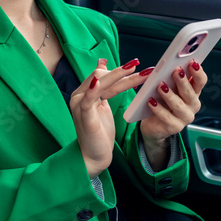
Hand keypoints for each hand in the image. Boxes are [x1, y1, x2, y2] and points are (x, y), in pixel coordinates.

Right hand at [70, 58, 146, 177]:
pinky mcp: (84, 116)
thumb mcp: (102, 105)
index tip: (138, 66)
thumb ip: (104, 87)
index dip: (120, 72)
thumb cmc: (99, 132)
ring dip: (121, 77)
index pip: (103, 76)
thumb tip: (102, 64)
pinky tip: (99, 82)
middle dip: (123, 71)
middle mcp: (78, 95)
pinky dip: (93, 90)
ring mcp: (80, 105)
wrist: (94, 156)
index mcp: (83, 92)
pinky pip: (88, 100)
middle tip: (142, 65)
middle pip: (103, 77)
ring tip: (139, 71)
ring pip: (101, 85)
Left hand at [140, 60, 206, 170]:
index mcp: (193, 92)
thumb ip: (170, 78)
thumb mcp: (168, 88)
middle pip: (190, 93)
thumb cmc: (162, 102)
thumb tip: (168, 65)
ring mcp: (185, 117)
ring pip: (179, 105)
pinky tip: (151, 101)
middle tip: (176, 71)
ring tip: (160, 86)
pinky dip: (158, 108)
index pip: (201, 81)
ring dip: (170, 95)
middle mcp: (192, 105)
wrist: (154, 125)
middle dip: (183, 81)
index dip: (198, 72)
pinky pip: (166, 117)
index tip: (192, 62)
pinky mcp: (175, 127)